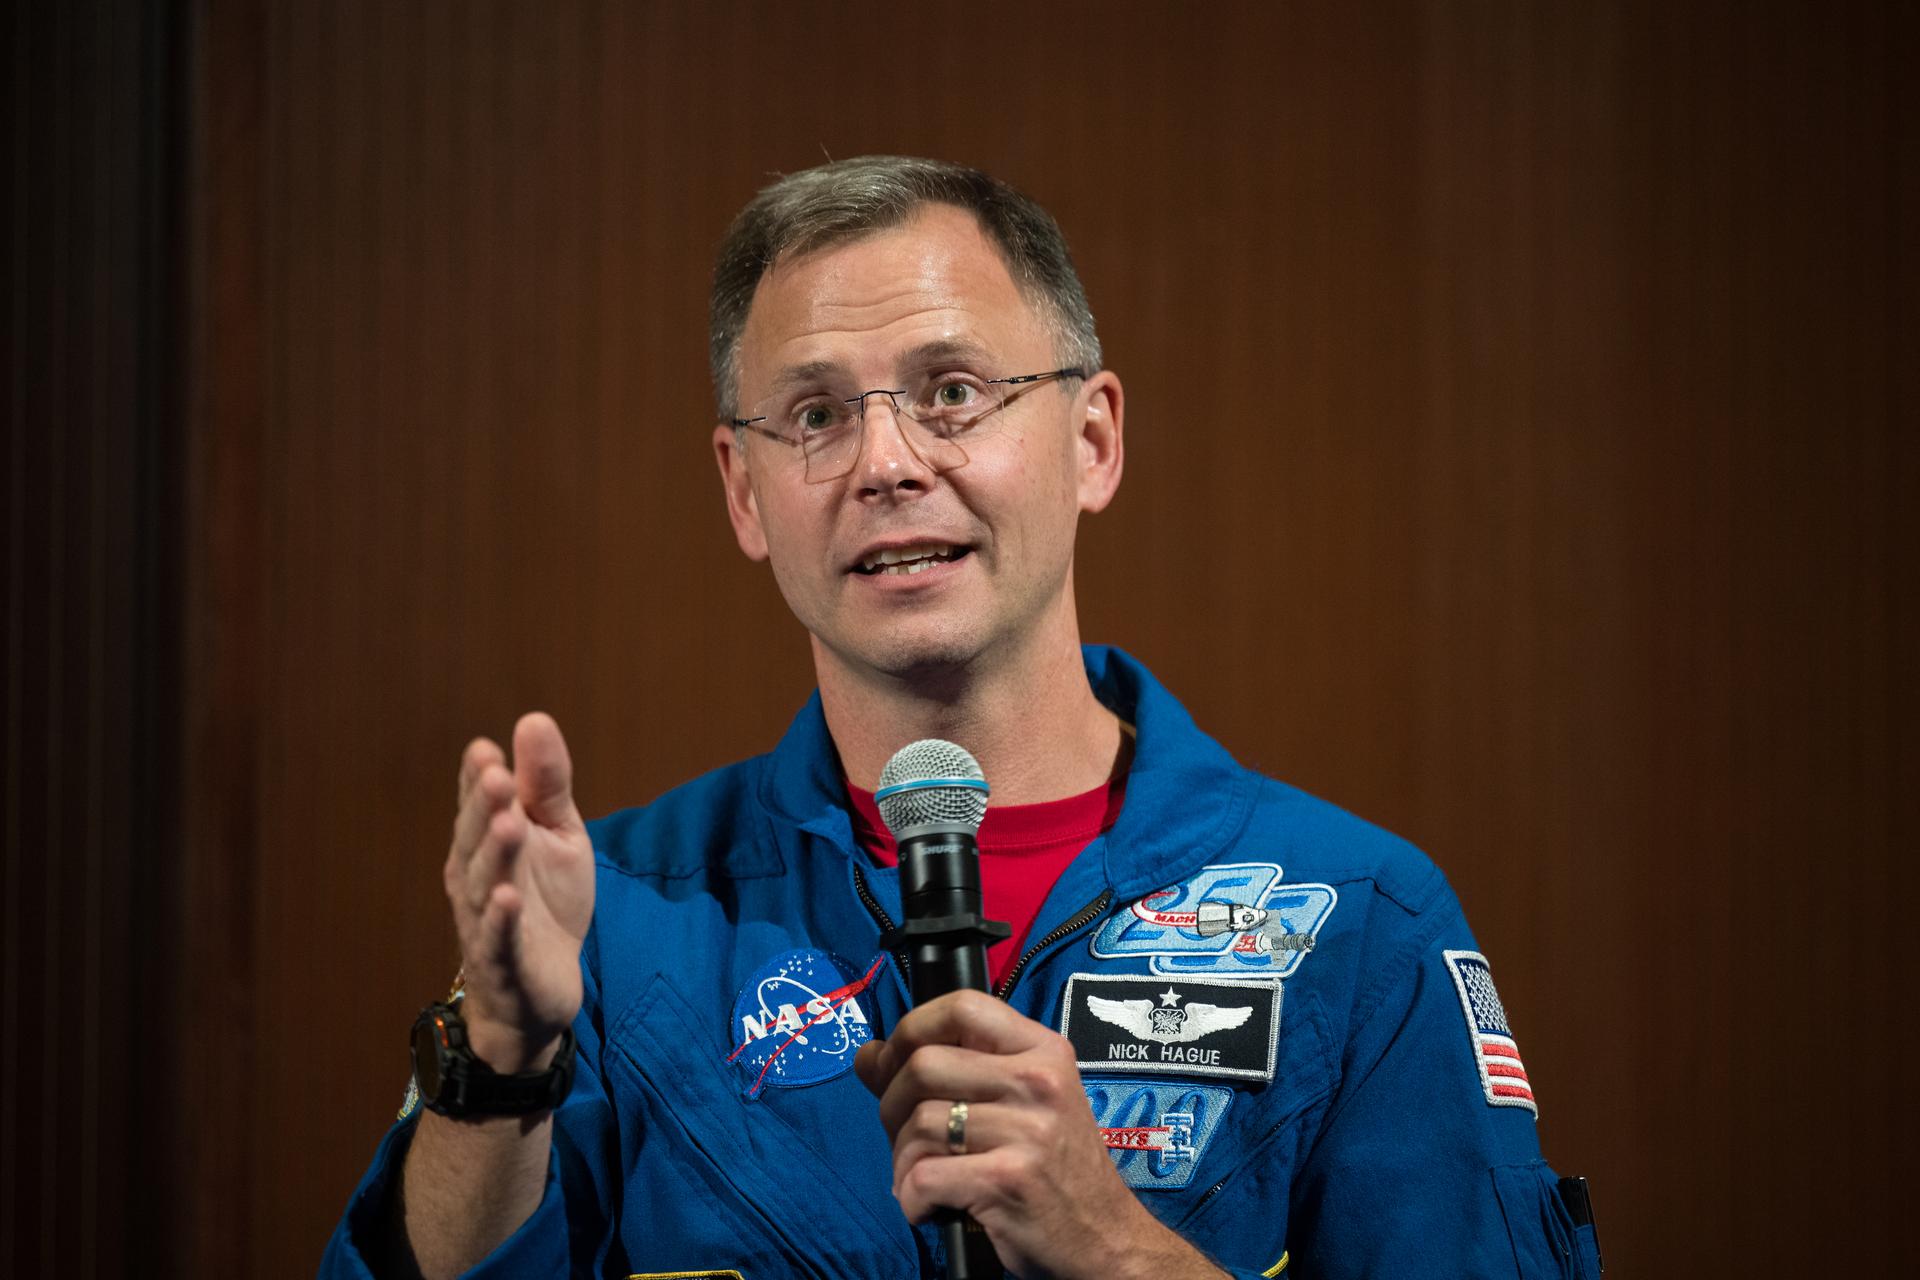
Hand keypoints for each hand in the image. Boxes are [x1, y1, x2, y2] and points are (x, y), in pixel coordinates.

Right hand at [443, 712, 593, 1073]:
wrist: (540, 988)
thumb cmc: (545, 903)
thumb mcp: (558, 836)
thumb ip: (547, 785)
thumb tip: (534, 719)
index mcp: (486, 842)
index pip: (479, 805)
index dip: (479, 780)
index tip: (485, 750)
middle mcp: (477, 879)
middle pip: (478, 839)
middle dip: (486, 807)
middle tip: (498, 775)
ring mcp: (486, 922)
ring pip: (486, 886)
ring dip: (495, 856)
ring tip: (508, 824)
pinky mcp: (505, 964)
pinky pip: (498, 940)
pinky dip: (500, 921)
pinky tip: (507, 898)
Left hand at [853, 990, 1223, 1279]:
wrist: (1105, 1238)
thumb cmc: (1055, 1169)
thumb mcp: (1019, 1104)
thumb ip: (947, 1072)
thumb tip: (868, 1055)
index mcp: (1043, 1051)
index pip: (963, 1007)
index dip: (913, 1028)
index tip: (897, 1062)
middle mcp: (1039, 1082)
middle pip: (924, 1065)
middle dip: (893, 1105)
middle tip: (906, 1137)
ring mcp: (1027, 1131)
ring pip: (919, 1124)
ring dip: (903, 1160)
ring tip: (924, 1178)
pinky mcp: (1008, 1180)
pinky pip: (924, 1176)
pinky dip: (912, 1198)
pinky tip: (930, 1205)